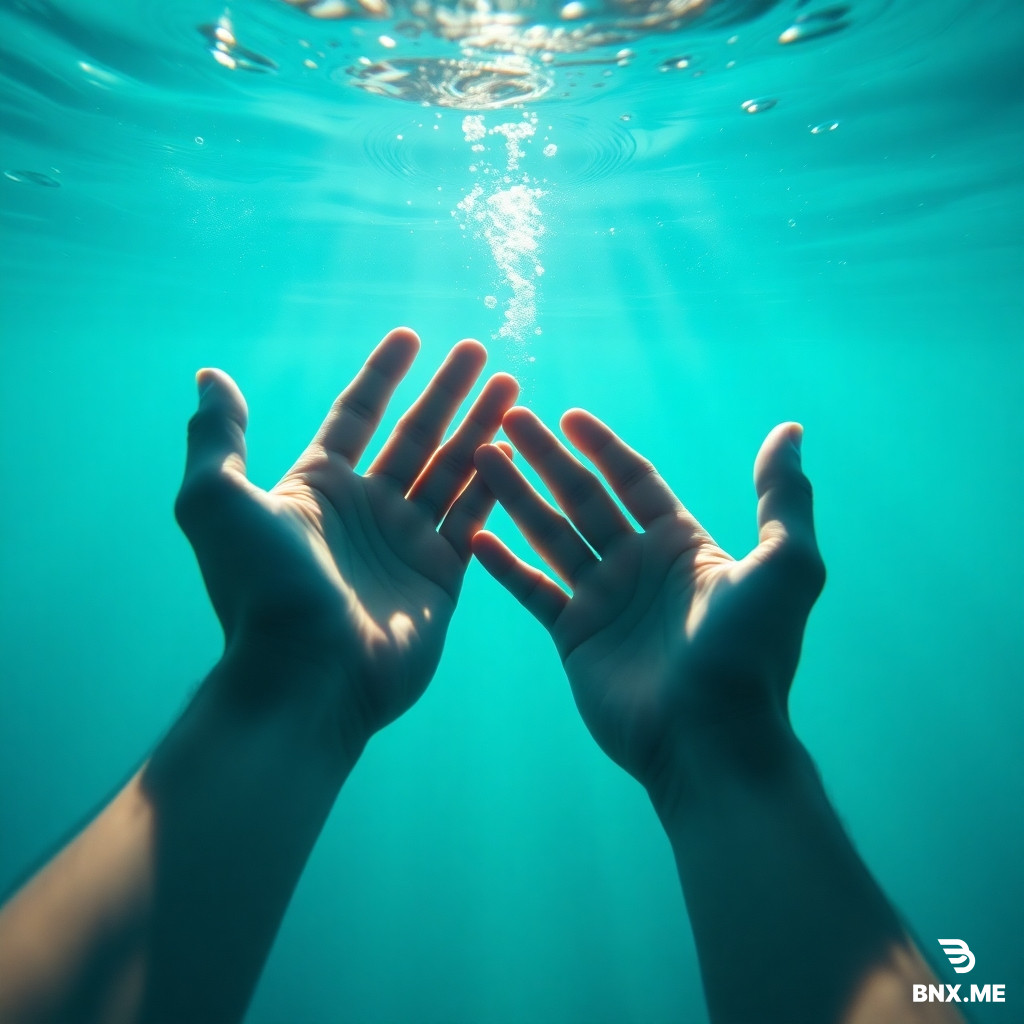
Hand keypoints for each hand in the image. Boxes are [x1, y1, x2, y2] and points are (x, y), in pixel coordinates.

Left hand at [174, 327, 517, 755]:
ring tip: (512, 387)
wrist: (306, 677)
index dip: (383, 374)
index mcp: (317, 488)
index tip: (410, 336)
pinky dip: (493, 484)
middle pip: (415, 435)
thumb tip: (210, 375)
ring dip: (480, 427)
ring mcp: (405, 543)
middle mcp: (365, 510)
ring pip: (452, 470)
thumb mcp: (217, 500)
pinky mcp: (440, 577)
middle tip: (479, 350)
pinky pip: (472, 518)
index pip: (356, 415)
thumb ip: (217, 436)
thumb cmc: (262, 588)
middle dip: (447, 392)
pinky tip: (513, 450)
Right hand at [472, 407, 824, 795]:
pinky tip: (474, 535)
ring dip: (517, 495)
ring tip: (482, 457)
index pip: (634, 480)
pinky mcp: (574, 637)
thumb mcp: (785, 564)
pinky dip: (504, 564)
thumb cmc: (750, 651)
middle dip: (547, 458)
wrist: (711, 738)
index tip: (568, 415)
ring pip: (551, 534)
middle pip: (583, 497)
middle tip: (510, 418)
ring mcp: (603, 601)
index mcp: (682, 544)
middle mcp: (638, 566)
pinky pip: (532, 590)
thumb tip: (792, 431)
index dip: (602, 446)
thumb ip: (782, 496)